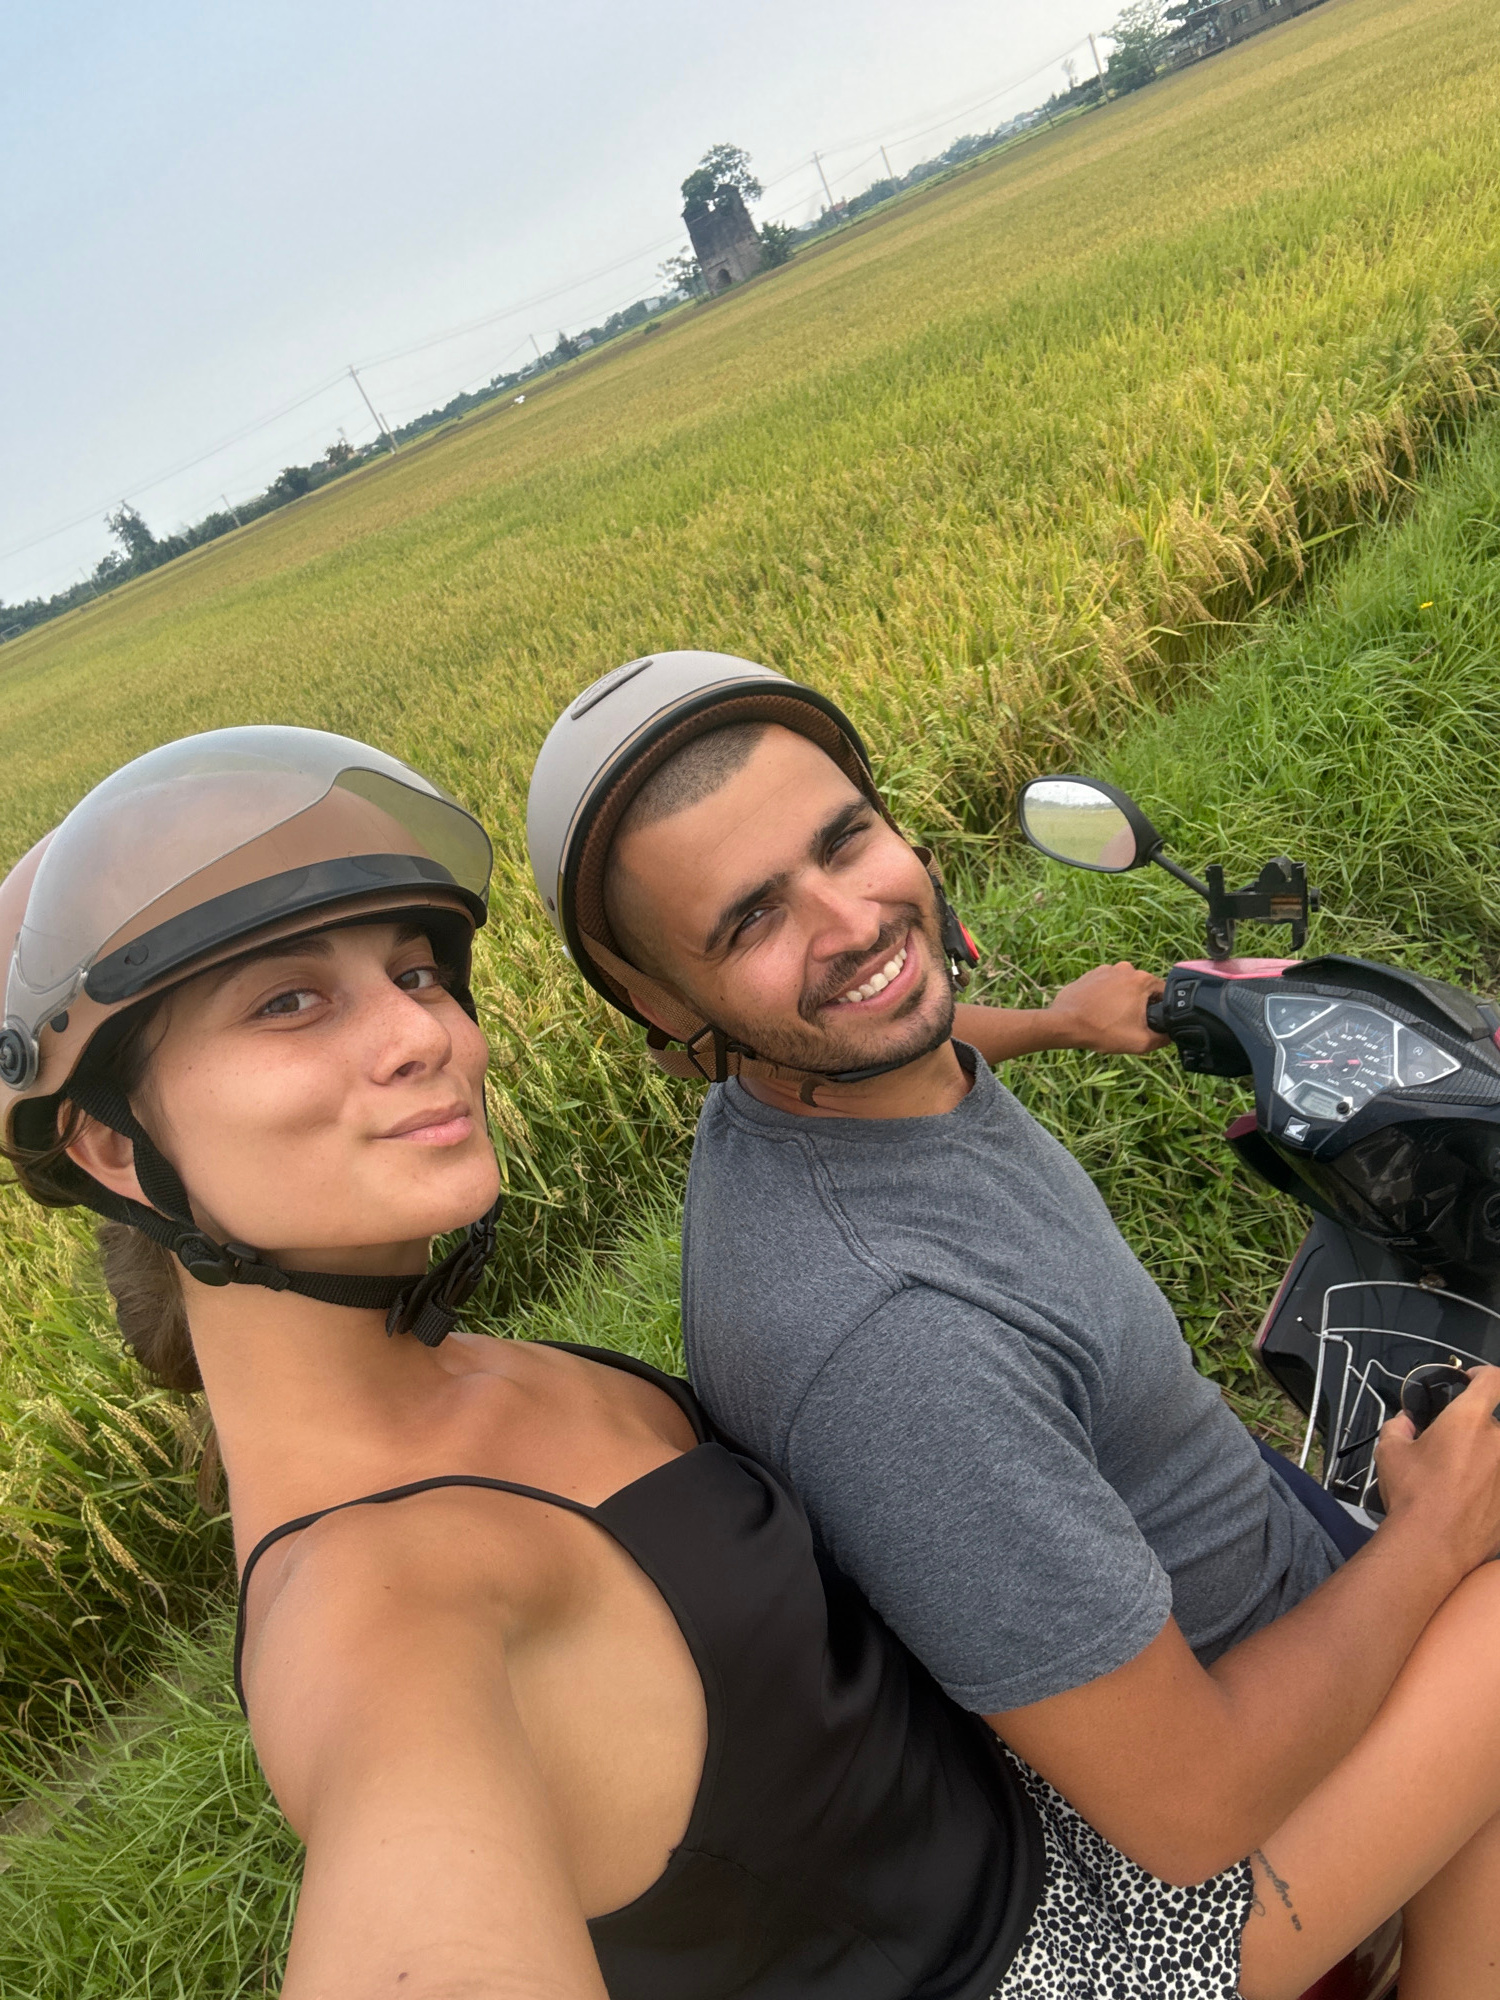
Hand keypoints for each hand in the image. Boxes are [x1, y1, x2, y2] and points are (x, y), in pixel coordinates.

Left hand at [1043, 962, 1168, 1054]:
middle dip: (1140, 1006)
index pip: (1164, 993)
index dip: (1161, 1011)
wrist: (1065, 1024)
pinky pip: (1107, 987)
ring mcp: (1105, 969)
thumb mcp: (1141, 1041)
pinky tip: (1099, 1013)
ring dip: (1123, 1001)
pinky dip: (1106, 998)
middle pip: (1143, 990)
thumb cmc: (1102, 1031)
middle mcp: (1125, 968)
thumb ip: (1163, 1038)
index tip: (1149, 1023)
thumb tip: (1171, 1035)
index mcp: (1142, 979)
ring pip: (1124, 988)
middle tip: (1128, 1024)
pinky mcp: (1090, 975)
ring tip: (1111, 1020)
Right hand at [1376, 1365, 1499, 1575]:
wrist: (1432, 1546)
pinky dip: (1488, 1489)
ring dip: (1482, 1462)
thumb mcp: (1389, 1451)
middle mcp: (1499, 1441)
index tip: (1469, 1381)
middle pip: (1494, 1424)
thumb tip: (1405, 1423)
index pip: (1492, 1379)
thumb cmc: (1412, 1493)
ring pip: (1496, 1457)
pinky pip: (1499, 1485)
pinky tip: (1467, 1504)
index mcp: (1469, 1419)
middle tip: (1449, 1449)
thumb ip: (1399, 1426)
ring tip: (1458, 1481)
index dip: (1481, 1374)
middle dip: (1474, 1432)